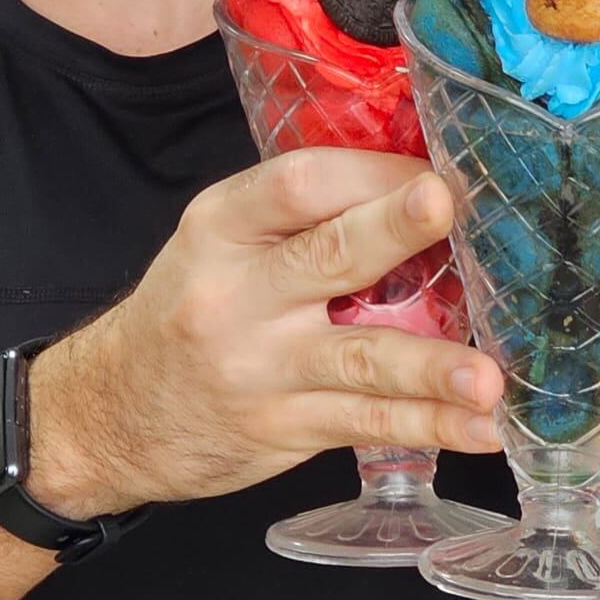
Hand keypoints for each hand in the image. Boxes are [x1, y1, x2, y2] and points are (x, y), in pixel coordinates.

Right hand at [33, 150, 502, 513]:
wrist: (111, 411)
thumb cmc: (191, 304)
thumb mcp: (220, 240)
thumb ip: (299, 216)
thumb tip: (416, 186)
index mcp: (224, 223)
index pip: (298, 183)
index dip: (371, 172)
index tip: (434, 173)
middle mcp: (237, 291)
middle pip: (326, 254)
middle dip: (391, 230)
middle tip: (444, 207)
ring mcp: (259, 367)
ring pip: (357, 358)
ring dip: (429, 367)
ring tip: (488, 376)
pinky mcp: (282, 427)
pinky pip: (365, 422)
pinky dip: (430, 426)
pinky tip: (482, 427)